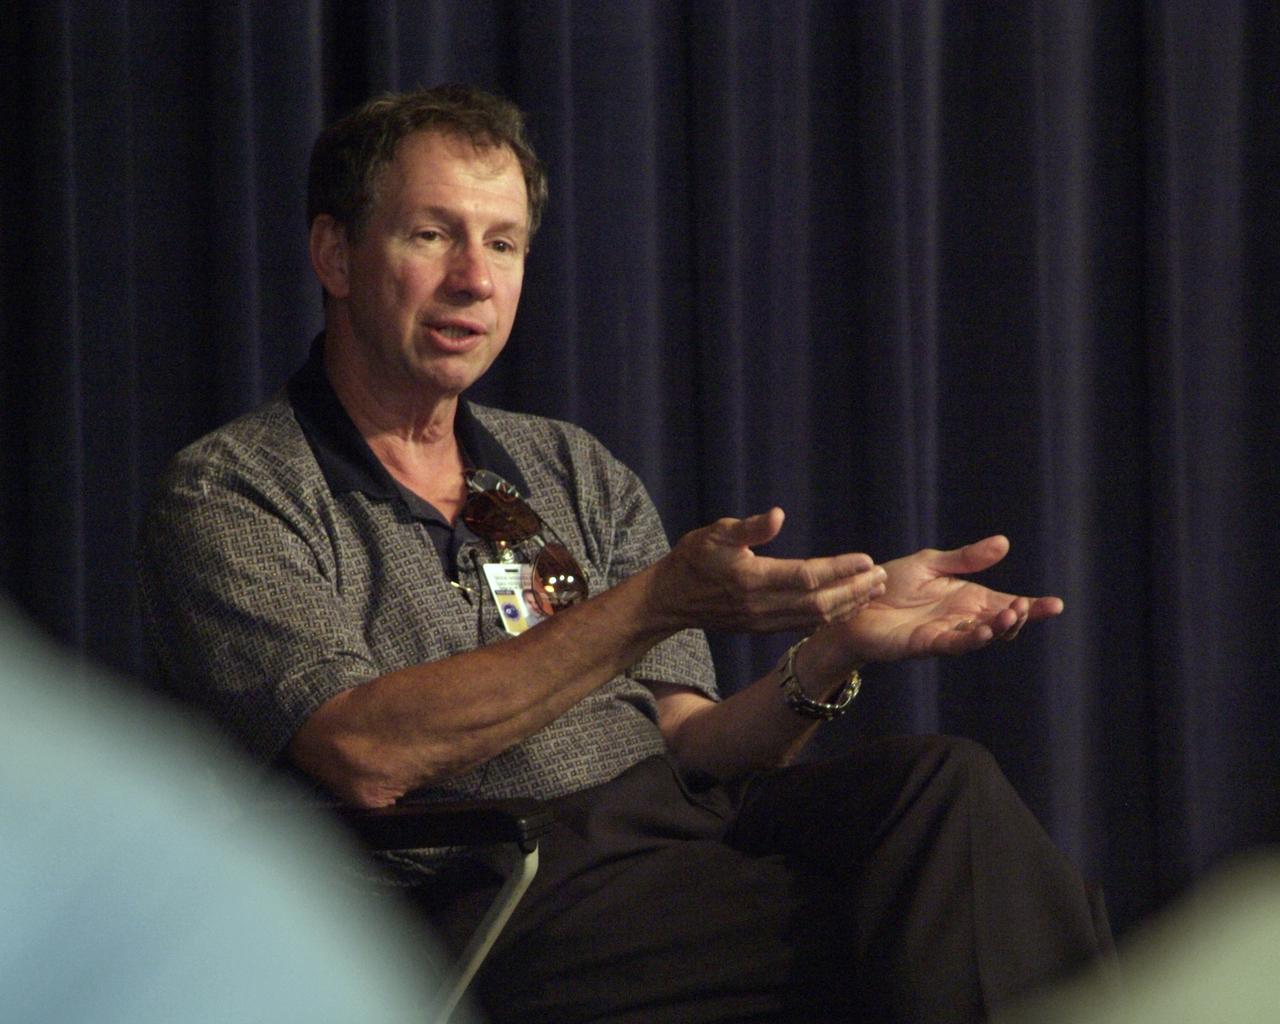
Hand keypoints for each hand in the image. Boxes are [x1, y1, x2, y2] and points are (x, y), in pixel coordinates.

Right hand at [650, 508, 886, 633]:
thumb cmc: (693, 558)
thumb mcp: (715, 532)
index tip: (866, 560)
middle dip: (854, 591)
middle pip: (819, 602)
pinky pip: (804, 624)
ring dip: (848, 605)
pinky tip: (847, 605)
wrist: (670, 599)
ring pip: (815, 618)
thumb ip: (749, 527)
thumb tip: (778, 515)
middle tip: (881, 577)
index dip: (839, 569)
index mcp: (751, 579)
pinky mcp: (763, 628)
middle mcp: (761, 606)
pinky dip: (830, 615)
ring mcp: (763, 621)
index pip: (807, 576)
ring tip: (873, 591)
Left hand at [824, 535, 1062, 664]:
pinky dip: (972, 639)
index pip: (1007, 603)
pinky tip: (984, 631)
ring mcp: (947, 632)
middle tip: (1025, 606)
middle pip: (1002, 623)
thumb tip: (1004, 542)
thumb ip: (966, 558)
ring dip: (999, 628)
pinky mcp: (926, 644)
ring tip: (1011, 616)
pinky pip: (954, 644)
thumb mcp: (931, 563)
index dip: (1032, 606)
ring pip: (982, 635)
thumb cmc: (890, 584)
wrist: (855, 601)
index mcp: (968, 597)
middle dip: (1019, 617)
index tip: (1056, 605)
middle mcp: (962, 618)